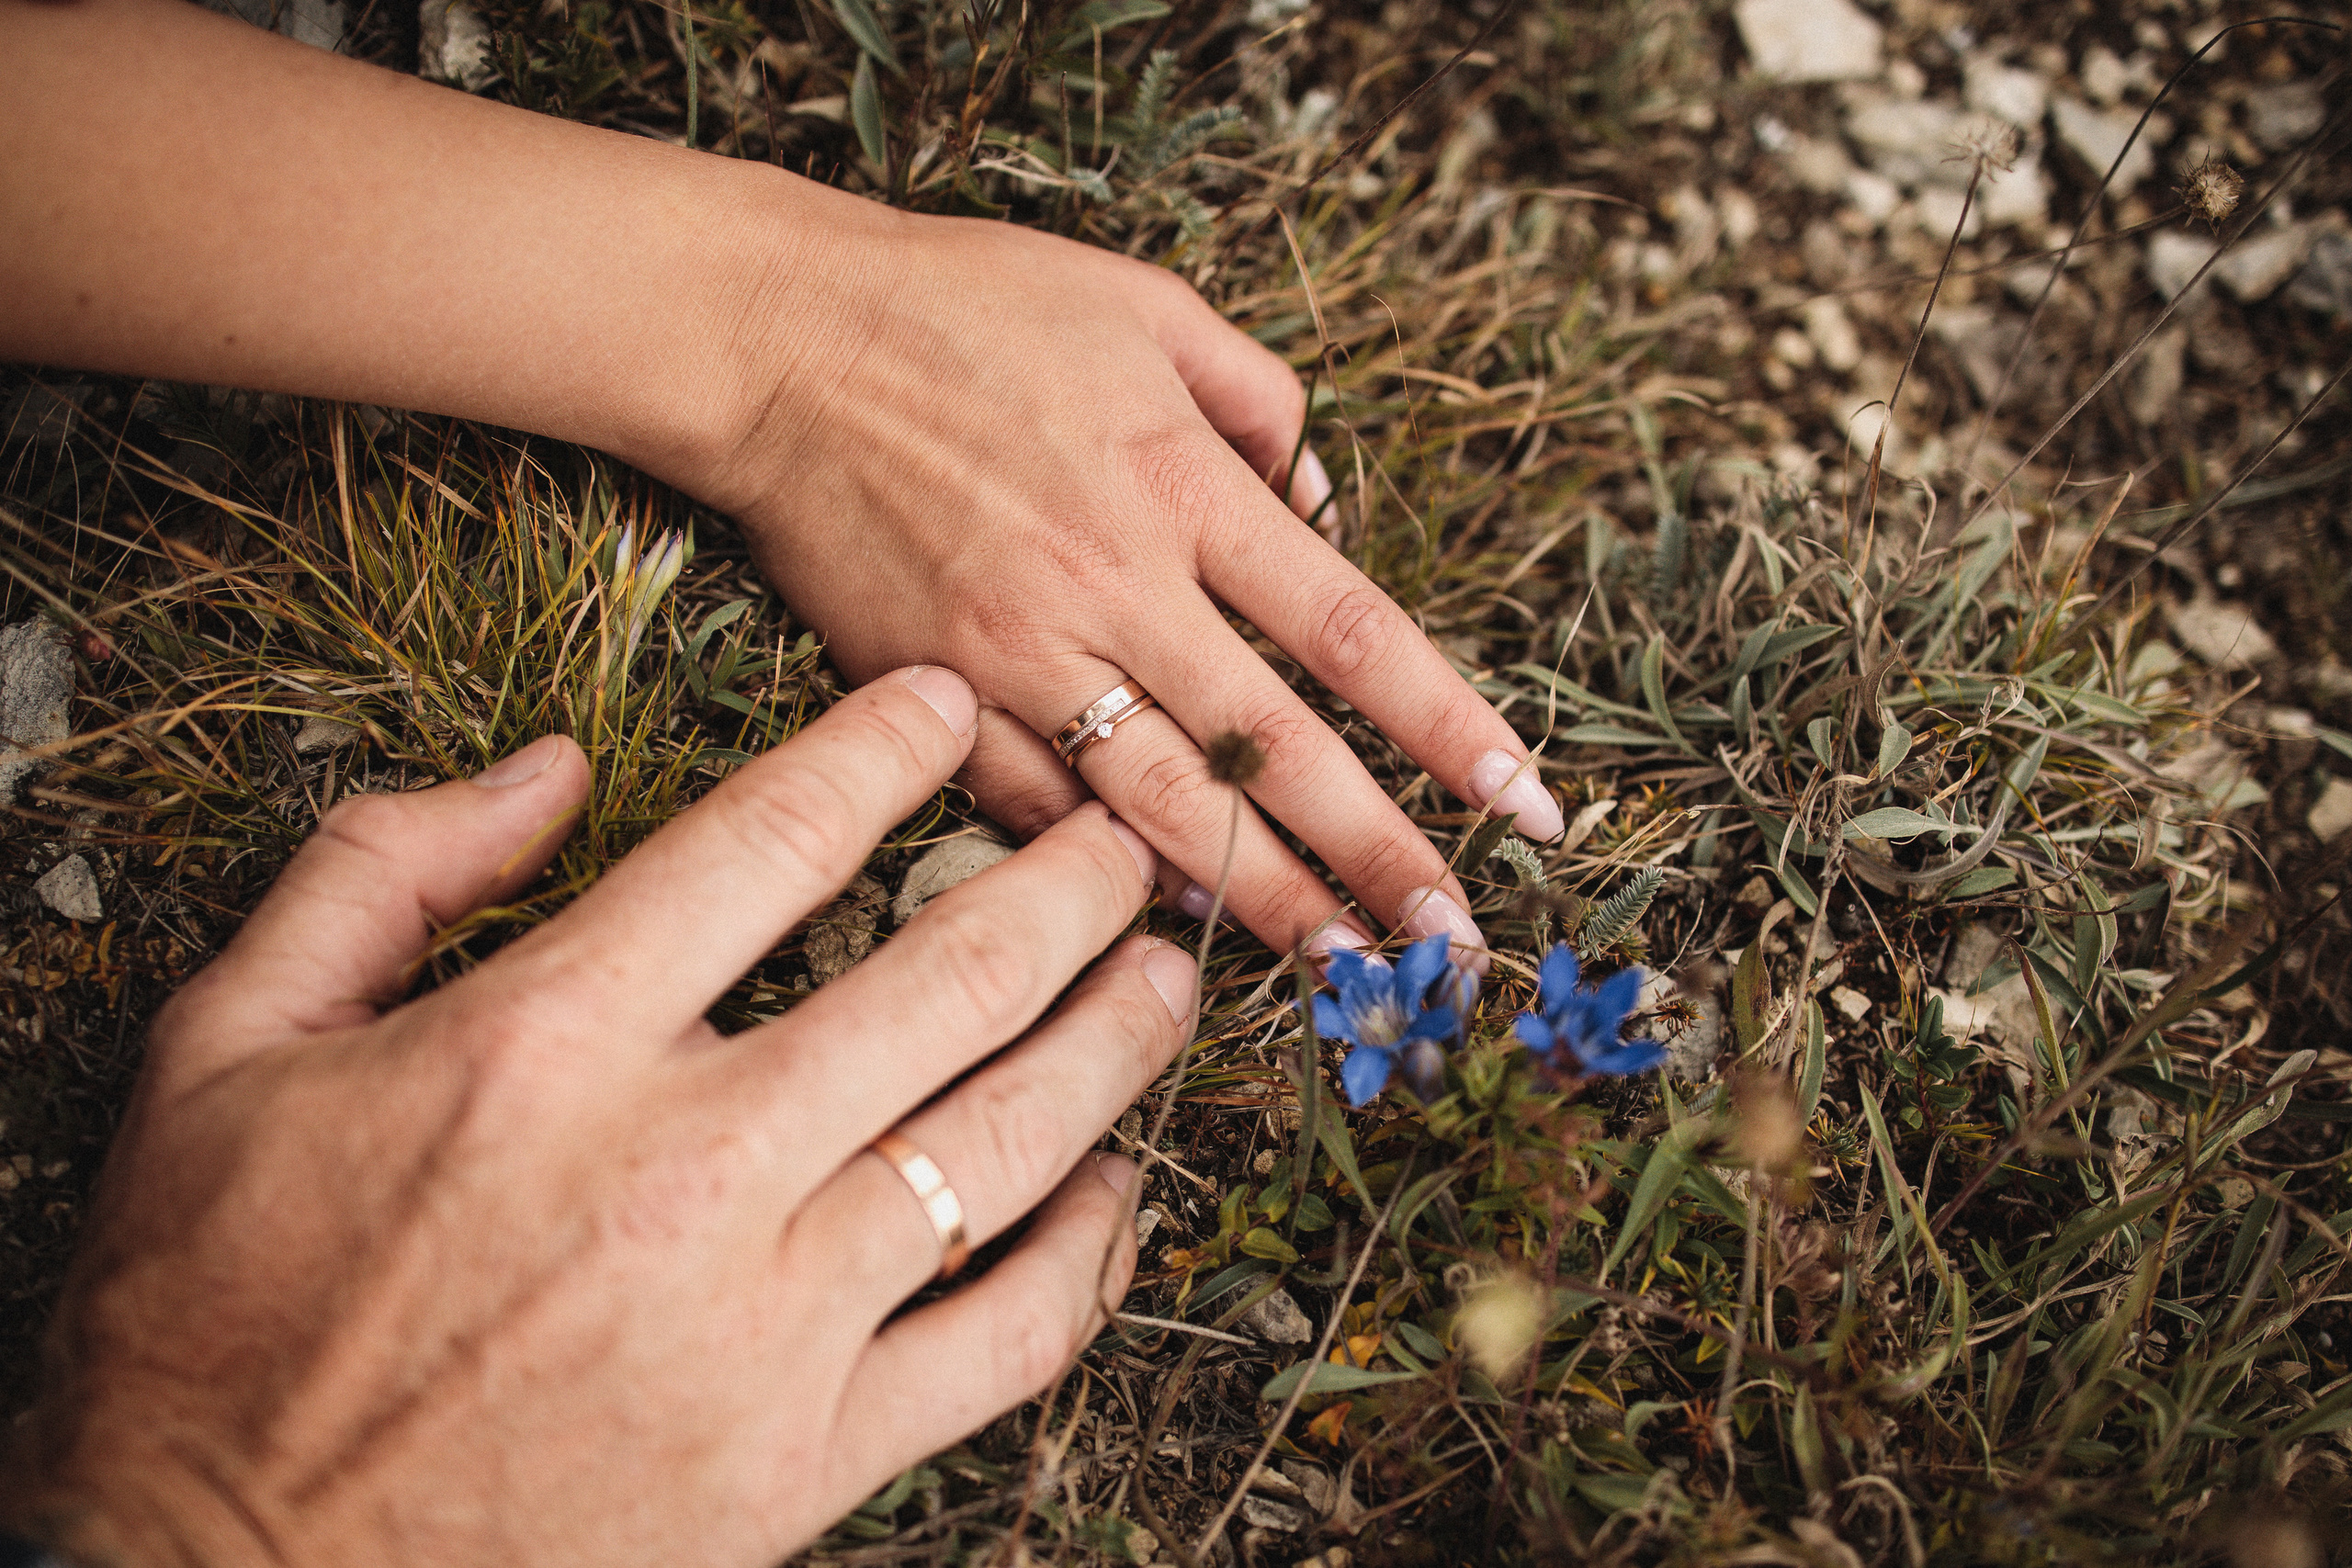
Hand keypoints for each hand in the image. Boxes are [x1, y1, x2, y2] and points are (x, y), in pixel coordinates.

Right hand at [2, 668, 1192, 1567]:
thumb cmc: (213, 1316)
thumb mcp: (225, 1050)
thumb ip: (381, 872)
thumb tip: (553, 770)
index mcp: (546, 1044)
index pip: (771, 841)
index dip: (883, 751)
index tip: (946, 709)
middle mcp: (688, 1166)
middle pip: (948, 979)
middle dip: (1068, 887)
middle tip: (1129, 836)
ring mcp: (769, 1323)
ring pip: (1010, 1141)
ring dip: (1117, 1042)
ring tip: (1171, 975)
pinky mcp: (809, 1461)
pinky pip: (1006, 1339)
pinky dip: (1088, 1259)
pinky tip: (1118, 1193)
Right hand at [701, 196, 1563, 966]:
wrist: (774, 338)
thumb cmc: (966, 305)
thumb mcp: (1145, 303)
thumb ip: (1261, 399)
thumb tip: (1326, 505)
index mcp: (1181, 480)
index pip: (1348, 626)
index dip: (1444, 723)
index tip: (1520, 801)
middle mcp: (1114, 579)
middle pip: (1276, 747)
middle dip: (1379, 853)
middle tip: (1455, 943)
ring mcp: (1019, 651)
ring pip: (1164, 804)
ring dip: (1263, 897)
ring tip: (1345, 971)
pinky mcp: (933, 693)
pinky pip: (1034, 807)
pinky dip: (1102, 871)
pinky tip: (1169, 923)